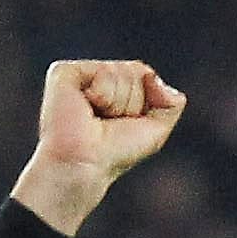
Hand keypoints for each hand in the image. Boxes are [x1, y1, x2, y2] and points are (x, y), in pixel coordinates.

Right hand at [12, 60, 185, 235]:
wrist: (85, 166)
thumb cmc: (114, 155)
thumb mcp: (157, 132)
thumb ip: (172, 102)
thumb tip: (153, 76)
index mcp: (113, 89)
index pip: (146, 75)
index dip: (142, 104)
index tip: (120, 126)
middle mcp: (96, 79)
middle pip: (136, 71)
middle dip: (130, 103)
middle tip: (106, 124)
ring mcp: (79, 75)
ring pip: (121, 71)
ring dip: (116, 103)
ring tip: (94, 121)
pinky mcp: (63, 74)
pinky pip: (103, 71)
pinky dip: (102, 94)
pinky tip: (85, 109)